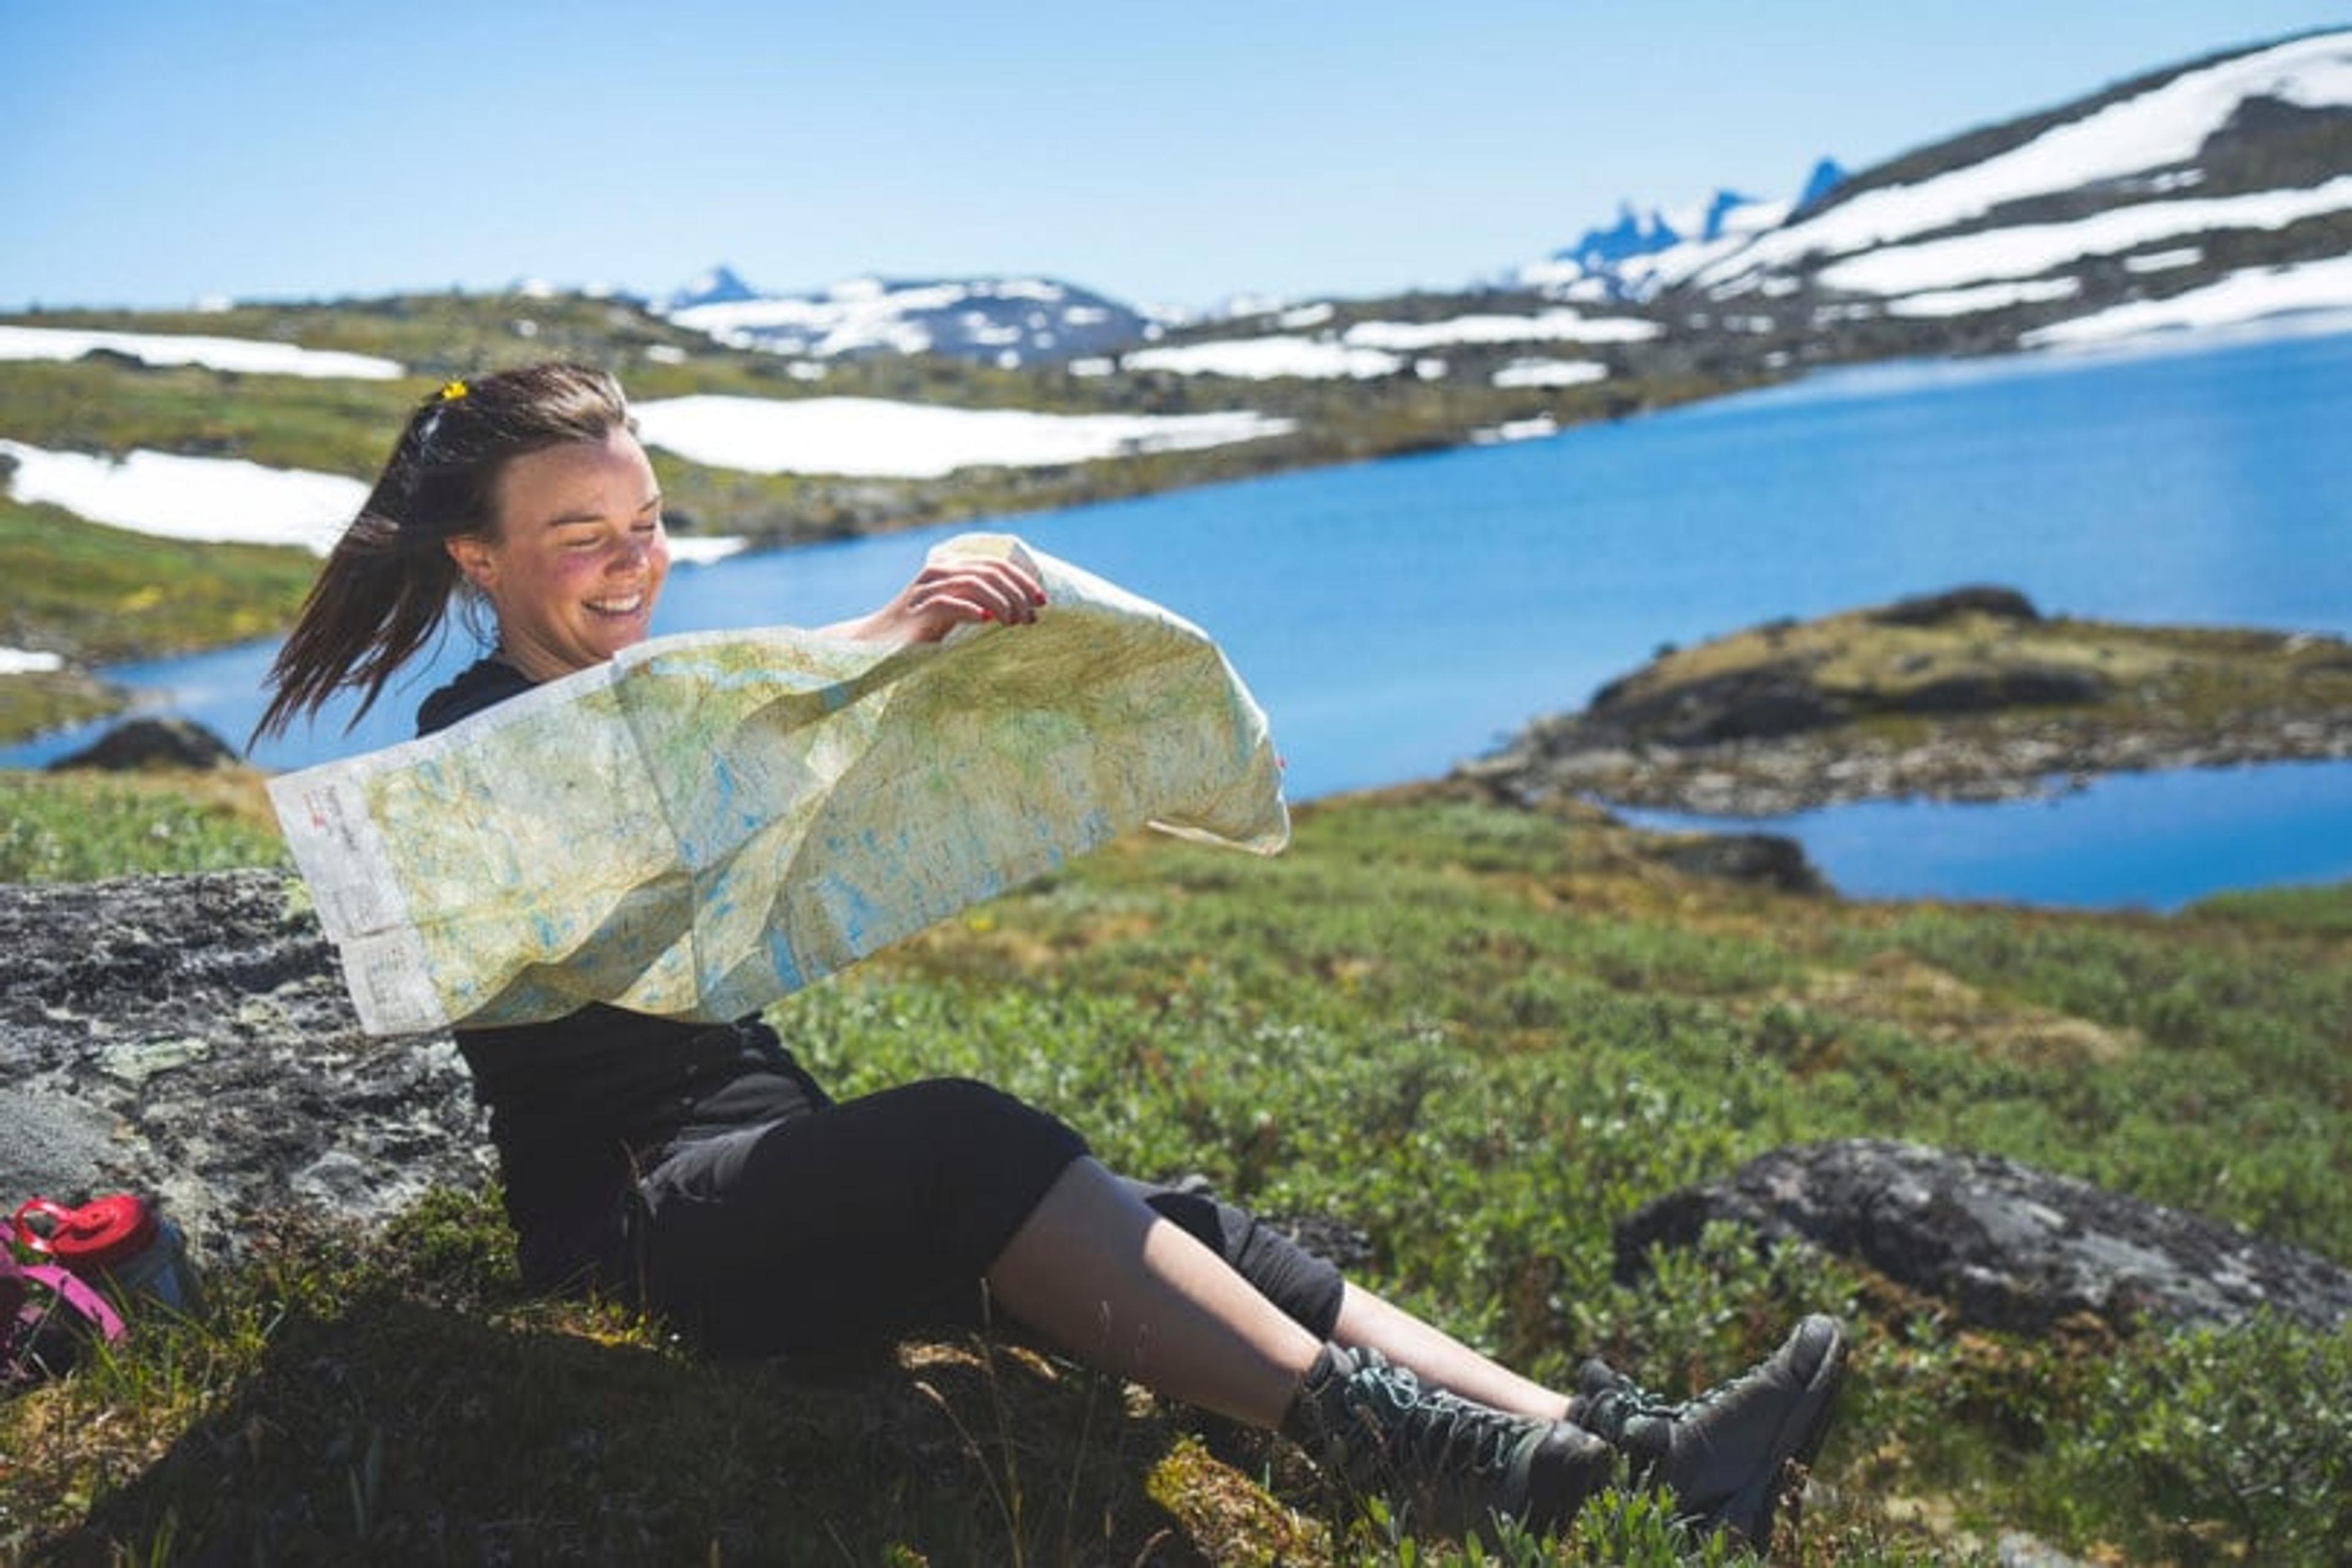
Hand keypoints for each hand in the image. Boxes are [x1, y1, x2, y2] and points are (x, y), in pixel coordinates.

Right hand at [838, 556, 1046, 646]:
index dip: (1023, 580)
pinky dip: (971, 610)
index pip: (996, 564)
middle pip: (990, 572)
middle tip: (1031, 617)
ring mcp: (927, 588)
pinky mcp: (918, 609)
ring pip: (975, 584)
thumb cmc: (920, 631)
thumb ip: (982, 603)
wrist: (877, 643)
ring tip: (1013, 623)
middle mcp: (940, 571)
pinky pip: (949, 603)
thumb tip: (1024, 610)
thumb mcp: (956, 612)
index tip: (1042, 601)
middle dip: (1017, 593)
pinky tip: (987, 621)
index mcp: (951, 567)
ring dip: (1001, 603)